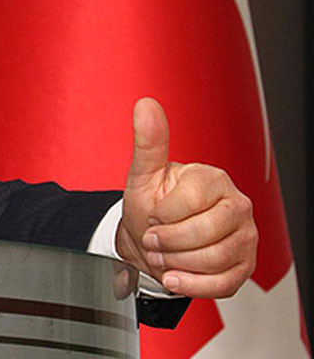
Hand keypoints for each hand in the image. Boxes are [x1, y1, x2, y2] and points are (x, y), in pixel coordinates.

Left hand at [116, 97, 256, 297]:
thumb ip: (148, 142)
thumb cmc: (152, 206)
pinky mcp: (244, 266)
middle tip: (153, 239)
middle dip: (168, 242)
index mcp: (214, 179)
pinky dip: (191, 285)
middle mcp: (237, 206)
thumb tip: (145, 104)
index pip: (189, 201)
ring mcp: (245, 237)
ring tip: (163, 256)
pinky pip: (223, 284)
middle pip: (205, 233)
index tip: (151, 214)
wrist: (154, 241)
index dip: (161, 214)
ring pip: (214, 260)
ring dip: (176, 263)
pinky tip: (174, 277)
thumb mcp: (144, 176)